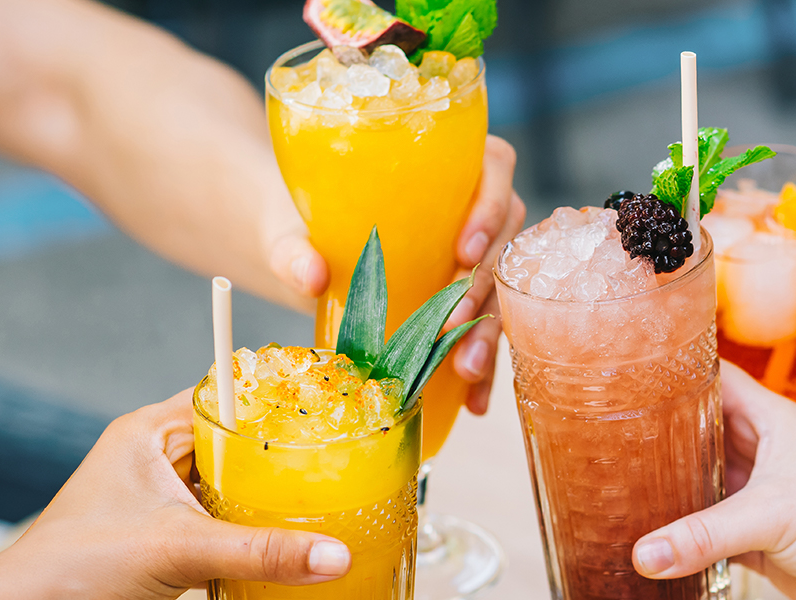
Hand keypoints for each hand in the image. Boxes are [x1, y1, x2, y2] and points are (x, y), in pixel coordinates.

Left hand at [0, 392, 350, 598]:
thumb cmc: (74, 568)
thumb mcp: (180, 549)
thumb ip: (262, 551)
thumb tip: (334, 556)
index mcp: (148, 433)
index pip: (224, 394)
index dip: (272, 399)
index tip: (323, 407)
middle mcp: (154, 461)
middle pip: (234, 444)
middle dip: (279, 455)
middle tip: (336, 458)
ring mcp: (160, 503)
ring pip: (230, 486)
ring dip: (266, 497)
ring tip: (323, 496)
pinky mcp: (165, 541)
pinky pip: (221, 525)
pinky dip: (250, 532)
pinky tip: (284, 540)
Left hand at [266, 136, 522, 415]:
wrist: (303, 242)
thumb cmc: (307, 213)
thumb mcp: (291, 223)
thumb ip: (292, 244)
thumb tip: (311, 274)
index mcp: (447, 165)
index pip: (495, 167)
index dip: (490, 207)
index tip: (464, 248)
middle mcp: (473, 207)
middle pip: (504, 238)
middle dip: (485, 286)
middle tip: (454, 322)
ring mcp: (474, 256)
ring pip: (503, 289)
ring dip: (490, 332)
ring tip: (467, 370)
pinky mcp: (465, 298)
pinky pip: (486, 328)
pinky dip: (484, 367)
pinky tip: (475, 401)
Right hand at [631, 363, 795, 597]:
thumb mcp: (773, 516)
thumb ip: (704, 534)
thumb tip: (644, 552)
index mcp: (767, 418)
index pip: (710, 374)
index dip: (671, 367)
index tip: (623, 366)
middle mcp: (758, 450)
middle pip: (693, 429)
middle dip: (654, 432)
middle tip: (600, 430)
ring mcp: (754, 493)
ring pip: (695, 481)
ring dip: (665, 486)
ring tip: (612, 482)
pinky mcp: (754, 535)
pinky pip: (704, 530)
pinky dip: (679, 535)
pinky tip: (648, 535)